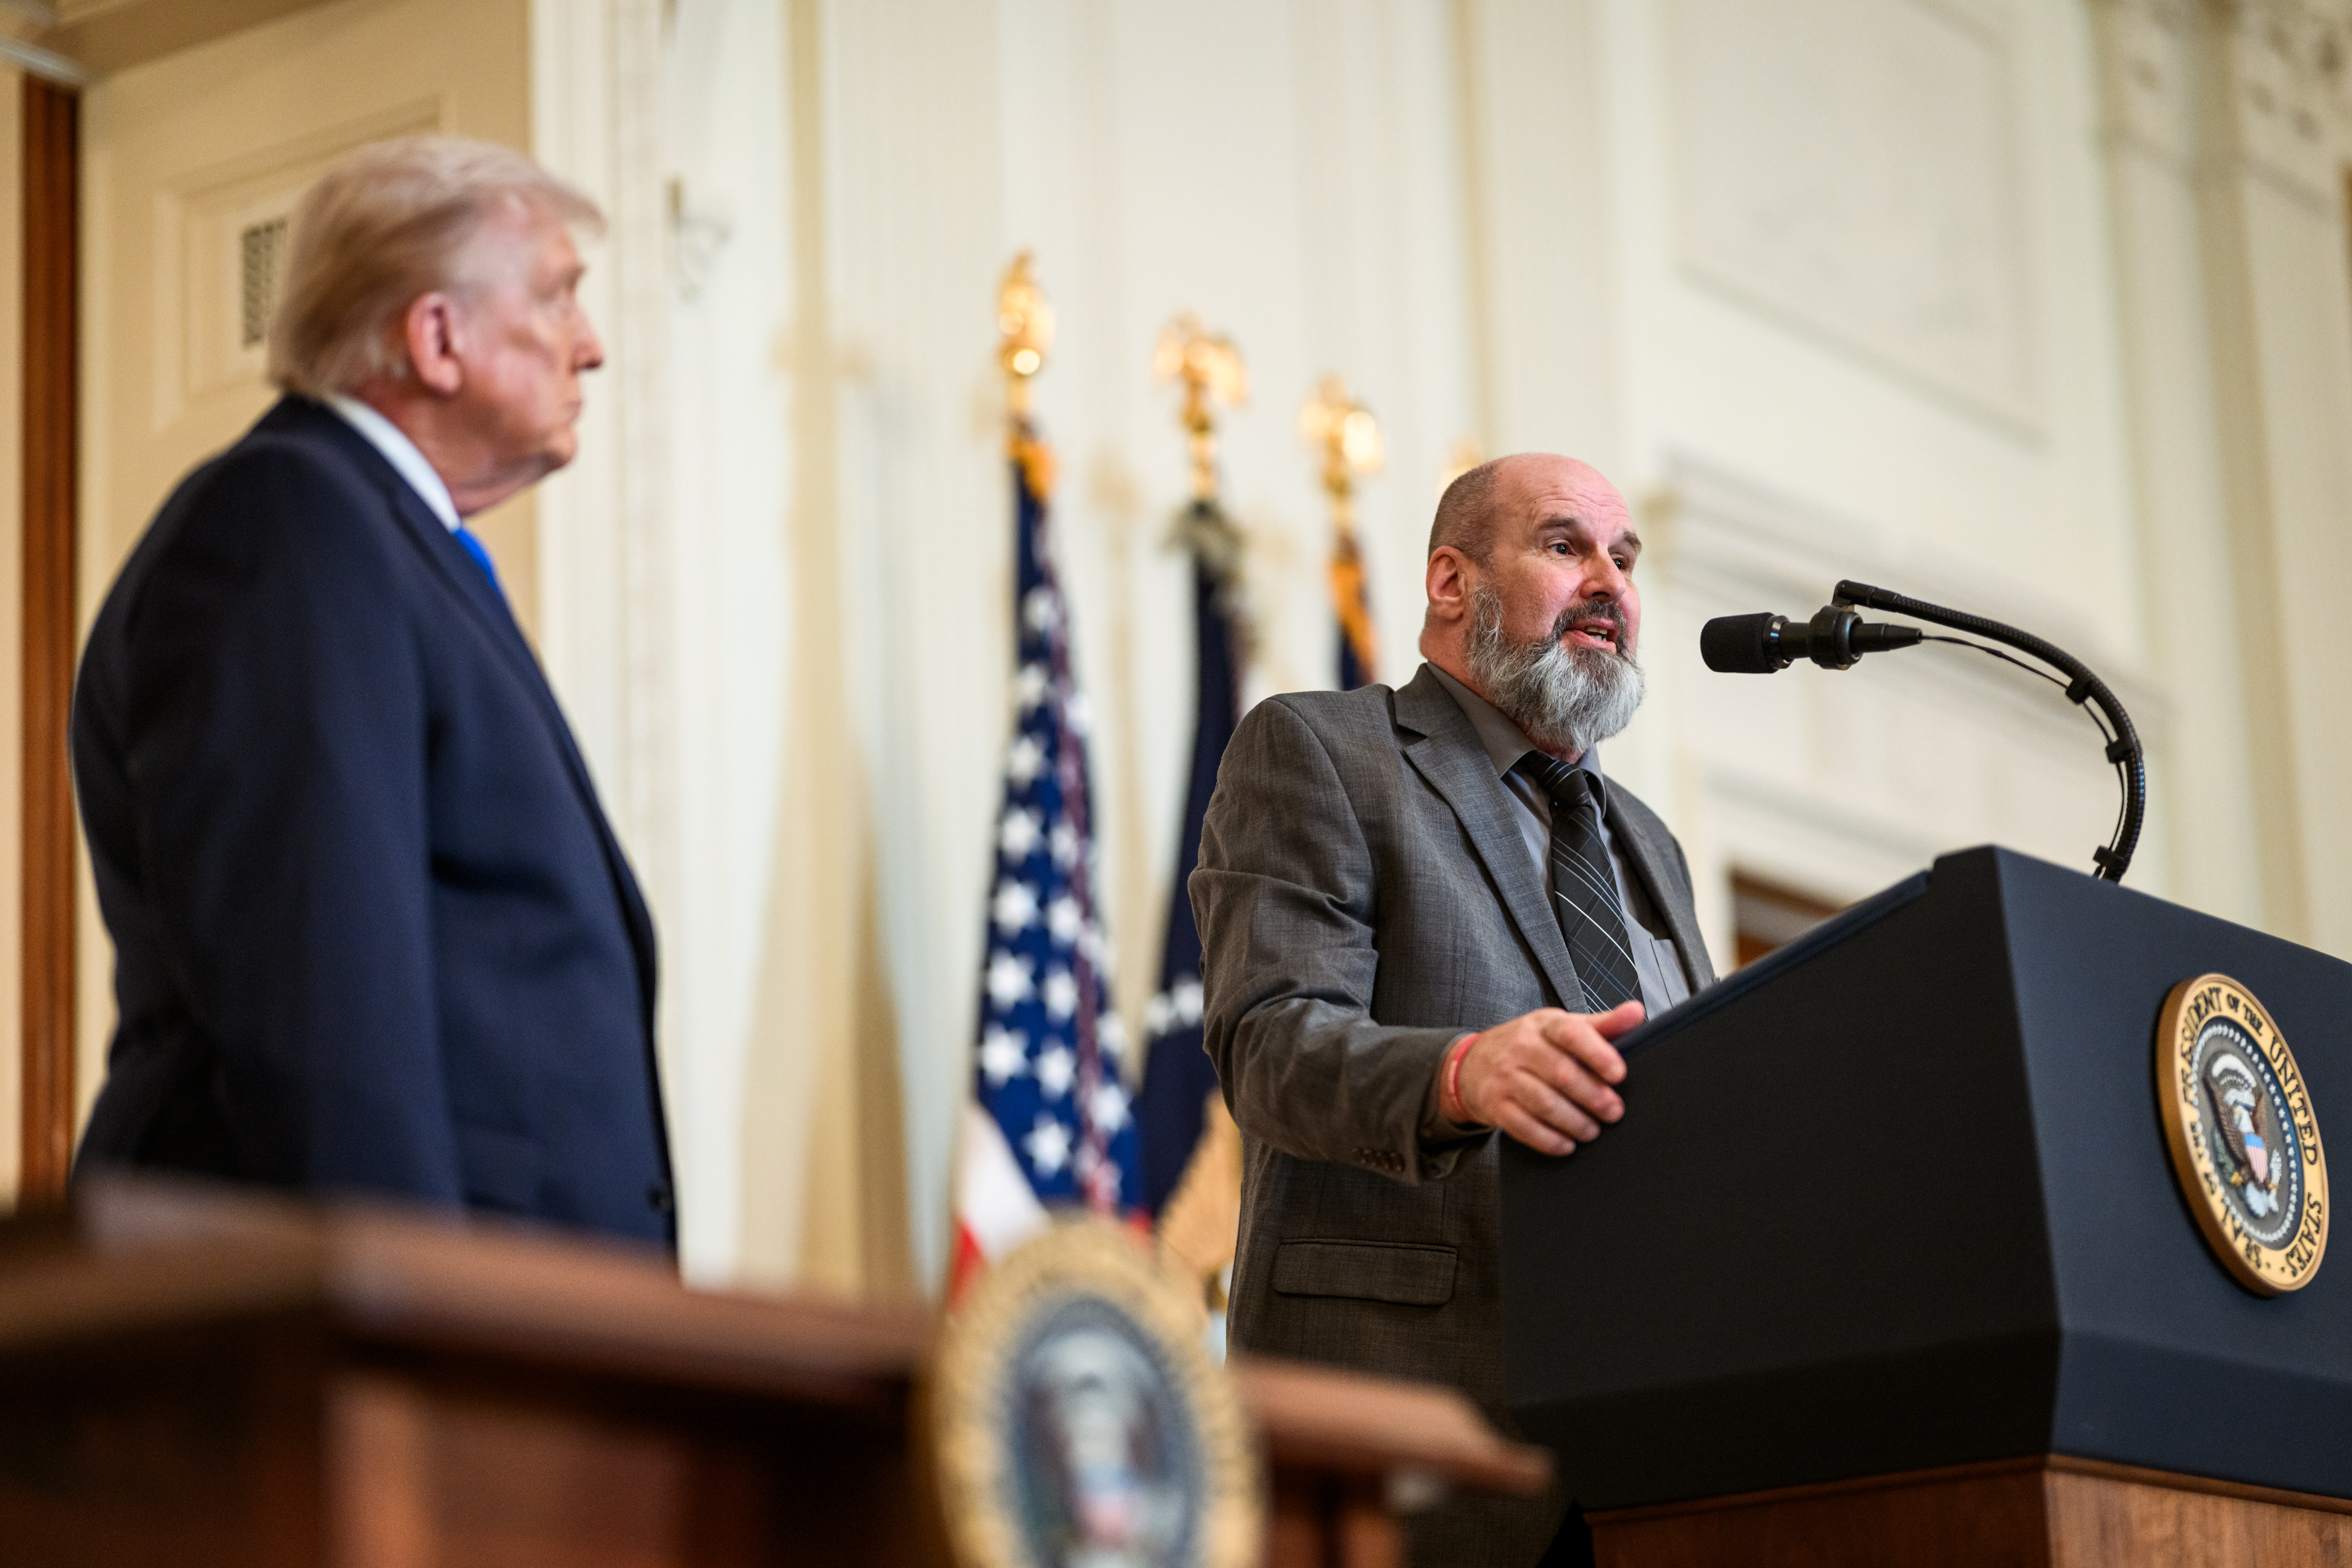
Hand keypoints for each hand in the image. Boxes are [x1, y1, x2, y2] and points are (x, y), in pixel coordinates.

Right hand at [1452, 1000, 1642, 1155]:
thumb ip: (1601, 1024)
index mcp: (1543, 1025)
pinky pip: (1523, 1127)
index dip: (1598, 1054)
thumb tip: (1637, 1012)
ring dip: (1574, 1122)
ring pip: (1544, 1103)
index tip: (1619, 1074)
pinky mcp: (1494, 1105)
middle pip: (1561, 1073)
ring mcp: (1504, 1077)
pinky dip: (1548, 1140)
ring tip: (1593, 1131)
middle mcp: (1521, 1048)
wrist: (1473, 1063)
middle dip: (1593, 1096)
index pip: (1571, 1034)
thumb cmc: (1529, 1045)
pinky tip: (1566, 1144)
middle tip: (1614, 1112)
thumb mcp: (1560, 1027)